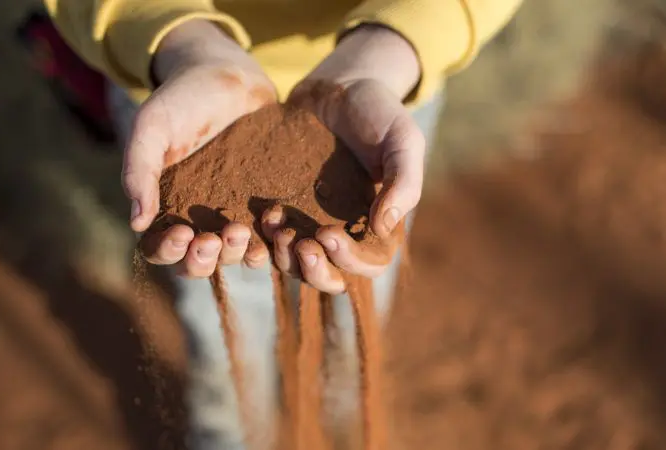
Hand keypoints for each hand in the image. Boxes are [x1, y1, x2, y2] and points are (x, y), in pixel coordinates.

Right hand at [127, 20, 275, 276]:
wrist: (227, 75)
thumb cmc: (181, 100)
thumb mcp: (151, 128)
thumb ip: (139, 171)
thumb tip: (136, 223)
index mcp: (165, 209)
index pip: (161, 250)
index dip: (169, 251)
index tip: (182, 233)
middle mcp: (199, 220)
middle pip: (199, 263)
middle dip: (206, 259)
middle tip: (214, 238)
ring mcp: (235, 214)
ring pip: (235, 255)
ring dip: (238, 253)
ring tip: (242, 230)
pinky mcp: (265, 204)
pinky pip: (270, 233)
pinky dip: (272, 238)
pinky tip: (275, 225)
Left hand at [271, 25, 423, 292]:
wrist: (340, 86)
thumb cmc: (380, 112)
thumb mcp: (403, 141)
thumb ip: (403, 183)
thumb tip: (382, 229)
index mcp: (377, 226)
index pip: (369, 266)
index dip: (349, 260)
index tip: (328, 234)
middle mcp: (343, 231)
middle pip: (329, 277)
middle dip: (313, 270)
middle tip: (301, 244)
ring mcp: (309, 222)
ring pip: (295, 264)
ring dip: (284, 256)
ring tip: (276, 224)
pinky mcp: (282, 206)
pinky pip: (269, 237)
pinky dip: (263, 236)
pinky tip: (262, 213)